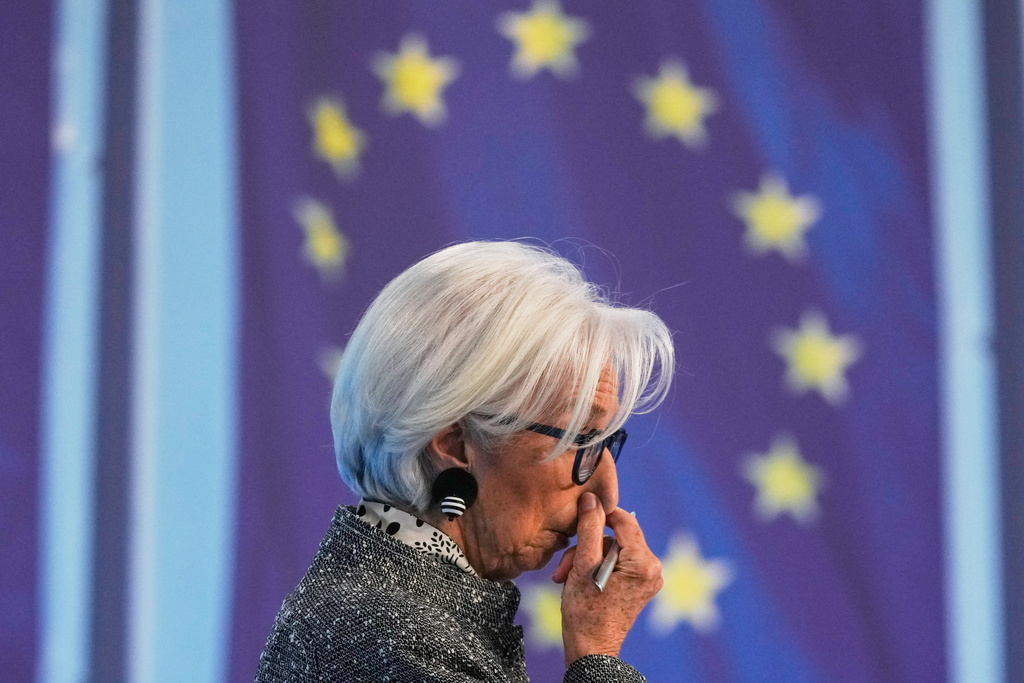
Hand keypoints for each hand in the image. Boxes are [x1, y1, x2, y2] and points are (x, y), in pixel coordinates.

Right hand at [552, 492, 662, 666]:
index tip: (580, 513)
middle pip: (616, 537)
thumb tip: (592, 499)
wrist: (590, 650)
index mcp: (643, 562)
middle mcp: (653, 569)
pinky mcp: (640, 586)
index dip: (601, 513)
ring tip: (567, 577)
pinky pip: (618, 563)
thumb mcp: (583, 564)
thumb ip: (589, 529)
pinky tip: (580, 580)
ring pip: (613, 550)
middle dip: (587, 547)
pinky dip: (597, 567)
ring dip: (587, 559)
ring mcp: (648, 579)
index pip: (625, 520)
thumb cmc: (585, 611)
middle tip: (566, 565)